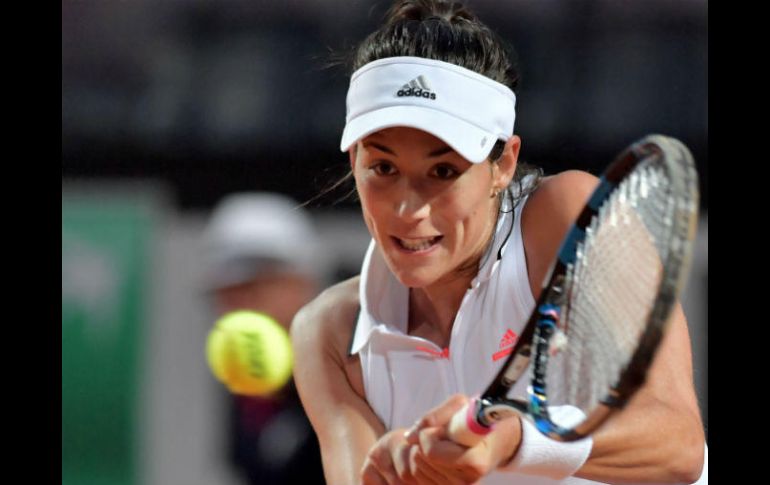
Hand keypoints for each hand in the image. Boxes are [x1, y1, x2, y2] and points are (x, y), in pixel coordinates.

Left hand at [403, 394, 522, 483]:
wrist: (494, 442)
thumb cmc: (477, 421)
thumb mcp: (461, 406)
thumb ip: (435, 416)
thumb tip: (410, 437)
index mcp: (475, 461)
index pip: (432, 452)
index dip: (429, 435)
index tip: (441, 428)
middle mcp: (467, 481)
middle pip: (421, 459)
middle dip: (425, 441)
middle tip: (443, 435)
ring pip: (416, 468)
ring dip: (422, 451)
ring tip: (443, 444)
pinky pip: (418, 477)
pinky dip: (421, 463)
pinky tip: (436, 456)